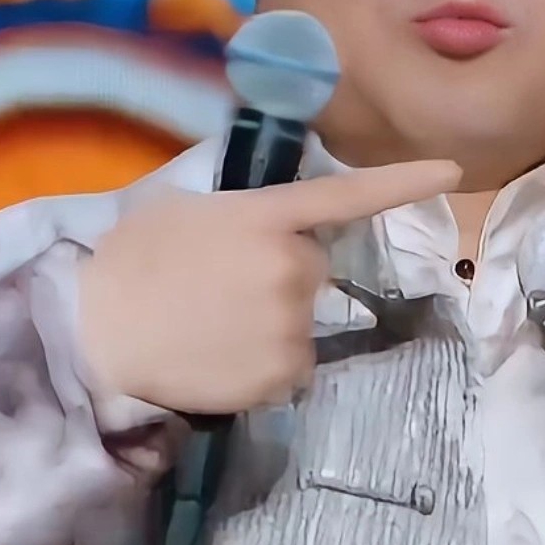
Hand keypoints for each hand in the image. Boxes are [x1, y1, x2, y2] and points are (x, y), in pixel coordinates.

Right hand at [77, 160, 459, 413]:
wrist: (91, 335)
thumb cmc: (130, 263)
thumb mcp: (189, 211)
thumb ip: (249, 213)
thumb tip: (281, 225)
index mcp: (267, 217)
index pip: (349, 196)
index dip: (405, 182)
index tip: (454, 172)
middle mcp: (292, 266)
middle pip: (315, 270)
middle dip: (283, 276)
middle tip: (223, 287)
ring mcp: (292, 322)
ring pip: (304, 321)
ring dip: (273, 323)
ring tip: (213, 325)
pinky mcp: (282, 373)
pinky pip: (292, 365)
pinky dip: (266, 364)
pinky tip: (219, 356)